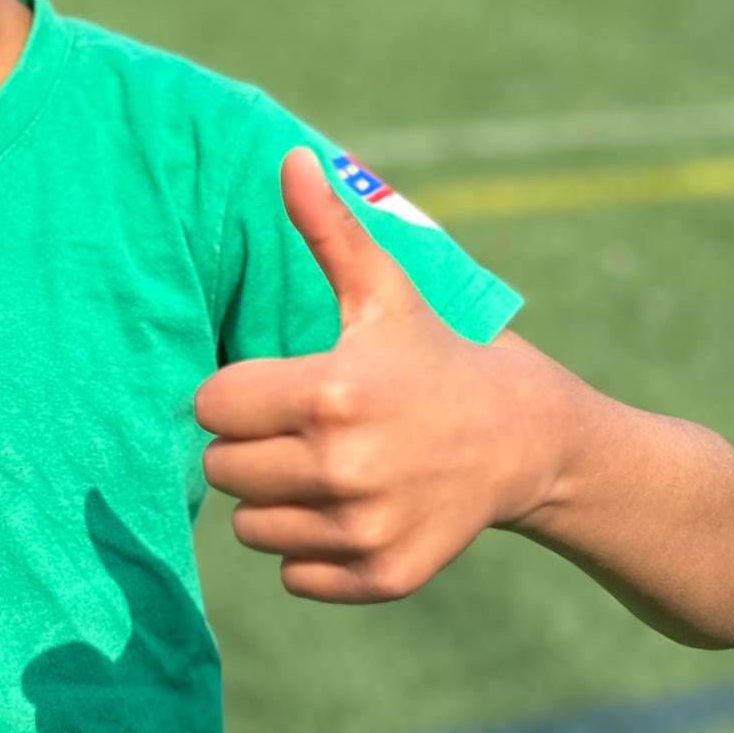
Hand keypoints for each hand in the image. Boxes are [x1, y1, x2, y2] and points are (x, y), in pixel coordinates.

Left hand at [193, 148, 559, 603]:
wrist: (522, 439)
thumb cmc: (433, 352)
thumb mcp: (384, 287)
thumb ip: (326, 228)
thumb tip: (291, 156)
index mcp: (328, 393)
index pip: (211, 407)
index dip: (234, 391)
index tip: (274, 383)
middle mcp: (341, 468)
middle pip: (222, 469)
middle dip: (249, 444)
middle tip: (300, 424)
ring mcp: (362, 528)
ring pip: (249, 526)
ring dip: (274, 497)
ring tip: (325, 461)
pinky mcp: (381, 576)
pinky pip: (292, 573)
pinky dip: (309, 546)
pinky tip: (350, 504)